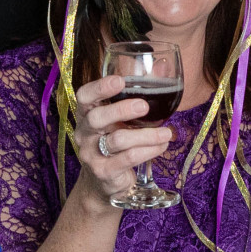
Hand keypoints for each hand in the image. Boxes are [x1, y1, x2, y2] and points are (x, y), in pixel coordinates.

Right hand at [68, 76, 173, 206]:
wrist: (103, 183)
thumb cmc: (115, 141)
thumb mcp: (121, 120)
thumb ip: (138, 95)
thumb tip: (163, 68)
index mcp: (86, 115)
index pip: (84, 97)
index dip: (99, 87)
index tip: (119, 80)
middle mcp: (84, 133)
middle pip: (96, 118)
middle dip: (121, 109)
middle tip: (144, 106)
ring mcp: (91, 154)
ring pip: (118, 140)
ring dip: (146, 135)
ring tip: (166, 133)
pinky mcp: (104, 172)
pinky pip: (127, 159)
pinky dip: (149, 151)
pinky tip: (162, 146)